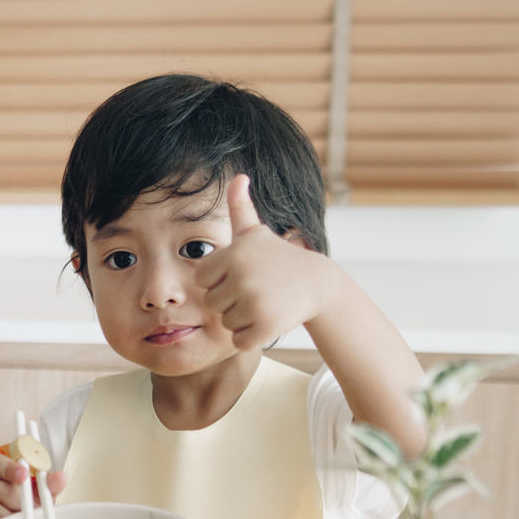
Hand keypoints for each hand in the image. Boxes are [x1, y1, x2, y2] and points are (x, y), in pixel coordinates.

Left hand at [194, 174, 324, 350]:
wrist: (316, 284)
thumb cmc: (278, 259)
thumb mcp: (257, 233)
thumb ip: (241, 208)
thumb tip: (238, 177)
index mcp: (233, 254)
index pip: (202, 280)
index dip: (218, 281)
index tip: (240, 275)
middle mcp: (242, 277)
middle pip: (212, 304)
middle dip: (229, 302)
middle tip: (255, 291)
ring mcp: (254, 303)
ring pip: (226, 323)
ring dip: (241, 319)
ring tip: (263, 303)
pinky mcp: (266, 327)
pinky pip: (240, 341)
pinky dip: (251, 337)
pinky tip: (267, 320)